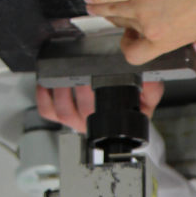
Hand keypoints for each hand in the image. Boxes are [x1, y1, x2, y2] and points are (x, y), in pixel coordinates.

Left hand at [35, 80, 164, 133]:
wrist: (118, 111)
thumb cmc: (128, 104)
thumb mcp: (146, 96)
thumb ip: (151, 88)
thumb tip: (149, 79)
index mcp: (109, 123)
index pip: (100, 118)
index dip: (92, 99)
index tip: (93, 83)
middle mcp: (90, 124)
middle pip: (78, 112)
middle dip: (78, 90)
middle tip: (82, 73)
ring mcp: (73, 120)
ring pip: (61, 111)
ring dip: (60, 92)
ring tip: (64, 75)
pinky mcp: (59, 114)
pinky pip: (47, 110)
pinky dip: (44, 97)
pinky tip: (46, 83)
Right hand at [83, 0, 195, 65]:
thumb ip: (186, 29)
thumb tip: (186, 25)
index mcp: (166, 41)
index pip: (137, 54)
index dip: (130, 46)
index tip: (129, 40)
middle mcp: (150, 28)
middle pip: (124, 28)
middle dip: (117, 23)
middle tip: (114, 19)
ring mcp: (140, 7)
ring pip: (112, 10)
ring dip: (100, 9)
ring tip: (93, 7)